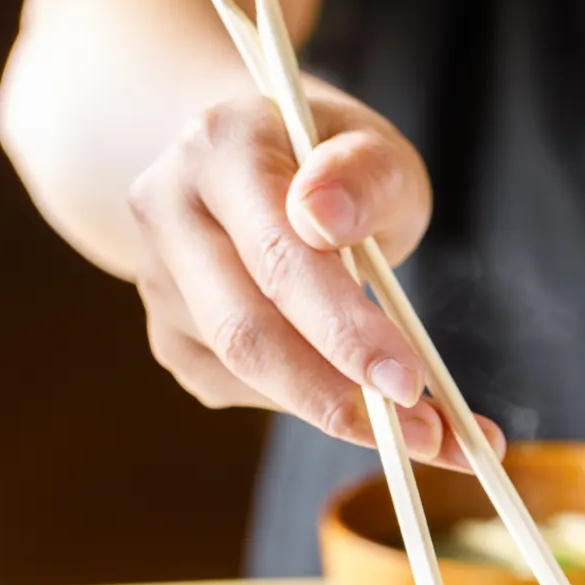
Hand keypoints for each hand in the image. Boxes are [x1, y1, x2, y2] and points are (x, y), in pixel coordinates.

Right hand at [126, 88, 502, 466]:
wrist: (264, 168)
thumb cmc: (335, 165)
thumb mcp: (375, 149)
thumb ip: (364, 176)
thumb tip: (323, 218)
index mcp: (221, 150)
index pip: (280, 256)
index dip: (345, 328)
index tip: (411, 380)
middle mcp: (170, 211)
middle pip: (246, 330)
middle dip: (339, 394)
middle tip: (424, 435)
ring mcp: (159, 279)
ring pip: (242, 371)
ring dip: (336, 411)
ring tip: (426, 433)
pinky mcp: (172, 334)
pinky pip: (242, 390)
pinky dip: (315, 408)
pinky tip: (370, 409)